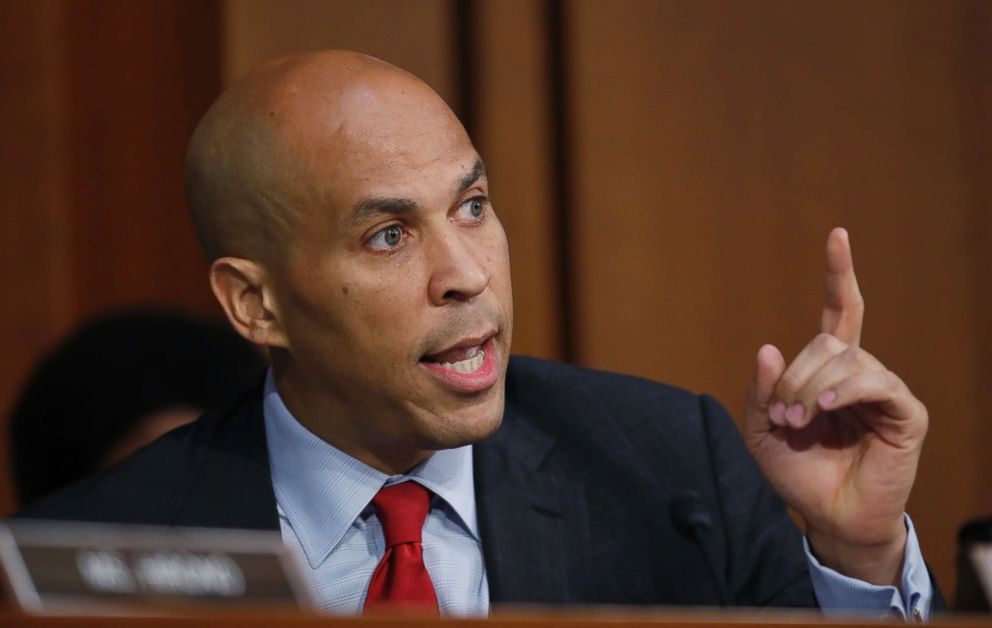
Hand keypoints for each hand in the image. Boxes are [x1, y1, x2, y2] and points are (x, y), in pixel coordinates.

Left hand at [743, 228, 927, 585]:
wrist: (829, 517)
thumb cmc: (798, 473)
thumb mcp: (763, 431)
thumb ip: (763, 391)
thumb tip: (770, 348)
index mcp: (829, 370)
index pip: (840, 310)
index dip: (839, 273)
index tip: (837, 234)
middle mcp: (859, 372)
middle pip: (826, 341)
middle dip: (796, 377)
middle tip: (786, 417)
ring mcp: (885, 390)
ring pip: (847, 359)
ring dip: (813, 389)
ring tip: (801, 422)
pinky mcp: (905, 412)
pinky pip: (876, 382)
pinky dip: (847, 391)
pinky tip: (830, 409)